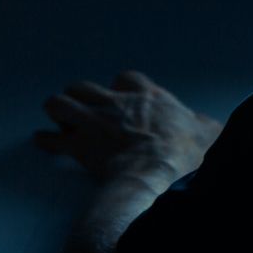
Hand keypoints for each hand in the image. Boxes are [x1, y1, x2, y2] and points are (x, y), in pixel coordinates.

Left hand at [34, 70, 223, 182]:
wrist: (157, 173)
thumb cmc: (185, 153)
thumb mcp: (209, 133)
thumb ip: (203, 124)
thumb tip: (205, 124)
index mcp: (147, 98)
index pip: (126, 78)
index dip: (121, 88)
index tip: (124, 98)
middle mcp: (116, 104)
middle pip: (84, 87)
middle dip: (80, 97)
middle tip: (85, 110)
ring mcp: (93, 123)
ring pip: (60, 104)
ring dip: (59, 111)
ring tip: (62, 120)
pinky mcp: (78, 147)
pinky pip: (51, 140)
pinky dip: (46, 140)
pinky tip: (43, 141)